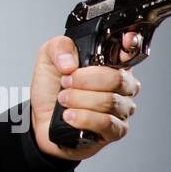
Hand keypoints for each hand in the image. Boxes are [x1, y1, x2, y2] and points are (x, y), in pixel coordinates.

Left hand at [30, 31, 141, 160]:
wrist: (40, 117)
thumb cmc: (51, 88)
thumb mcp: (48, 58)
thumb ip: (59, 48)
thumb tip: (71, 63)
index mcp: (111, 64)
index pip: (129, 52)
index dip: (130, 45)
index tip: (125, 40)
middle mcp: (122, 86)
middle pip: (117, 79)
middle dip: (85, 80)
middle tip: (66, 81)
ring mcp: (121, 109)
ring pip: (110, 102)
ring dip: (79, 99)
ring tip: (63, 100)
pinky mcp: (114, 131)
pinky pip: (106, 123)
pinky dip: (84, 118)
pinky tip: (70, 116)